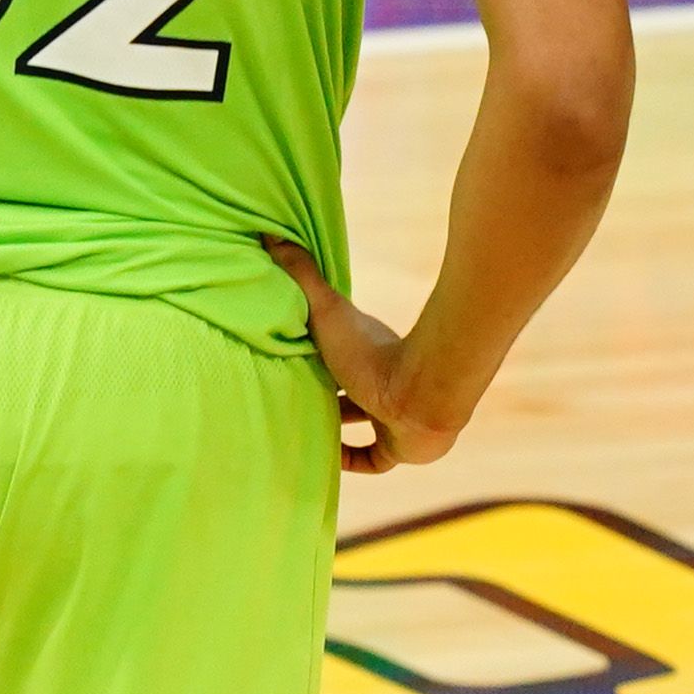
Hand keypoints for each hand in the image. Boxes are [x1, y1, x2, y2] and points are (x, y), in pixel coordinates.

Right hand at [267, 239, 461, 473]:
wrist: (422, 393)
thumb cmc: (373, 351)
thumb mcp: (325, 311)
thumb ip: (302, 275)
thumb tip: (271, 234)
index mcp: (366, 353)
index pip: (337, 353)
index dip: (314, 356)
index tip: (289, 356)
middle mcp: (381, 385)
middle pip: (345, 390)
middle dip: (319, 392)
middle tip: (286, 394)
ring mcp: (392, 419)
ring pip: (358, 423)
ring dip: (332, 426)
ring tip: (298, 426)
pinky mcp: (398, 449)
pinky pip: (371, 459)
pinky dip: (347, 459)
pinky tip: (325, 456)